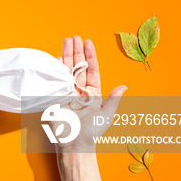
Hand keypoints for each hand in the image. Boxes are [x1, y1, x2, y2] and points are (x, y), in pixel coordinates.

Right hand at [55, 36, 127, 151]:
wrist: (74, 143)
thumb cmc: (91, 132)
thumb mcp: (106, 115)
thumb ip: (113, 99)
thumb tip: (124, 86)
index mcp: (92, 93)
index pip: (91, 70)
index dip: (90, 56)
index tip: (88, 42)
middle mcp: (79, 91)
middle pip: (78, 66)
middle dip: (76, 51)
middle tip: (74, 37)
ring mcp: (67, 93)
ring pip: (66, 70)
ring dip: (66, 55)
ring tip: (65, 41)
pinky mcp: (56, 97)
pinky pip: (56, 80)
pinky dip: (55, 68)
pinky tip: (55, 57)